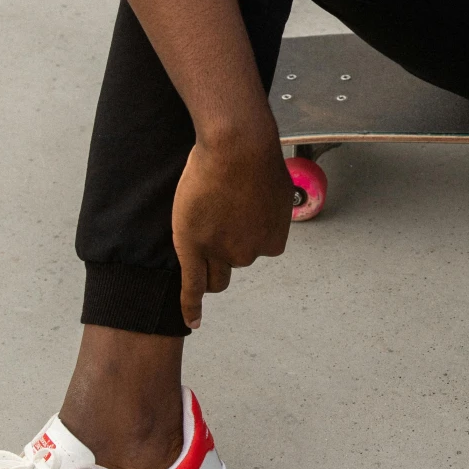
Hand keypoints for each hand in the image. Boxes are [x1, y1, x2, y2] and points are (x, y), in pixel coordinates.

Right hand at [171, 130, 293, 328]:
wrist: (237, 146)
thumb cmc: (256, 158)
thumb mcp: (276, 187)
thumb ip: (269, 207)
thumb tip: (265, 208)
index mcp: (273, 241)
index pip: (256, 250)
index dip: (243, 233)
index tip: (236, 214)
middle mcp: (250, 253)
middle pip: (234, 262)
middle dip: (226, 246)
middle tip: (215, 214)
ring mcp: (221, 253)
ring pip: (213, 275)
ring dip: (208, 264)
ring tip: (199, 233)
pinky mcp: (193, 249)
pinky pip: (192, 287)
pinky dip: (192, 308)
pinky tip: (193, 322)